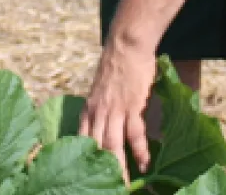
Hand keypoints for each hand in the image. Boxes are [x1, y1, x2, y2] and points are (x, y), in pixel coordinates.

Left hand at [78, 38, 157, 183]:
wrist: (125, 45)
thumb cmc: (116, 67)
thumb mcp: (100, 92)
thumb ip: (102, 110)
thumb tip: (108, 127)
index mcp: (88, 110)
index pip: (81, 141)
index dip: (83, 160)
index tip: (85, 175)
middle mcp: (97, 113)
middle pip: (95, 148)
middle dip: (99, 170)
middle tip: (106, 186)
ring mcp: (113, 110)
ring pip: (112, 145)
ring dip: (118, 167)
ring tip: (123, 185)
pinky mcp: (131, 106)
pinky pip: (134, 133)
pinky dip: (139, 151)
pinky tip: (144, 164)